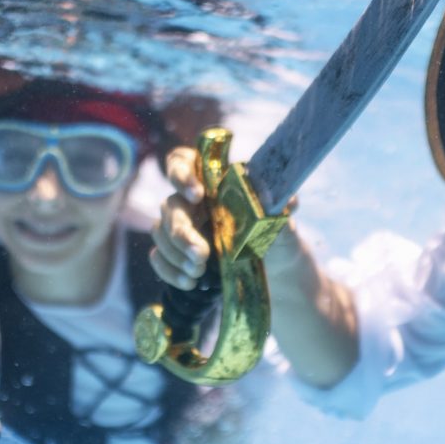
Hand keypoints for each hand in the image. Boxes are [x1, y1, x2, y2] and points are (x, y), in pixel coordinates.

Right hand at [149, 144, 310, 288]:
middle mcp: (192, 200)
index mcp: (214, 181)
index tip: (197, 194)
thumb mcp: (282, 219)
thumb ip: (281, 208)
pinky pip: (158, 256)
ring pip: (160, 231)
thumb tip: (286, 200)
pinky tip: (189, 282)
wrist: (276, 268)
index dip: (182, 174)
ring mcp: (181, 225)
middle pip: (171, 205)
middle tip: (201, 255)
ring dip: (176, 254)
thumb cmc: (277, 233)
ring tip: (199, 273)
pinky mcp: (176, 251)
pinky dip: (169, 270)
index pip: (183, 162)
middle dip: (182, 232)